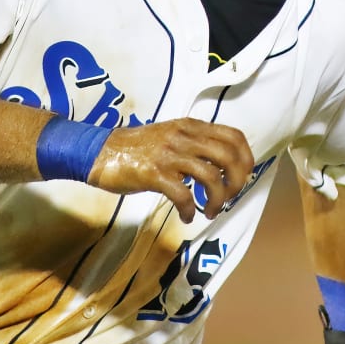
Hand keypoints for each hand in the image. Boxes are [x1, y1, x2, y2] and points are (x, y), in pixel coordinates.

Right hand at [88, 119, 254, 223]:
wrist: (99, 151)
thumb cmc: (136, 148)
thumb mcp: (170, 135)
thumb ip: (194, 143)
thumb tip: (222, 165)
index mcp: (190, 126)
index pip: (234, 136)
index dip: (246, 159)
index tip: (242, 178)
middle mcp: (183, 136)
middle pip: (228, 157)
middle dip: (236, 183)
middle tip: (228, 199)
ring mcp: (169, 154)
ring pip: (211, 177)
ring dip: (217, 200)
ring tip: (210, 211)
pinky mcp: (153, 173)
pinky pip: (183, 195)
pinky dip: (189, 210)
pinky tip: (186, 216)